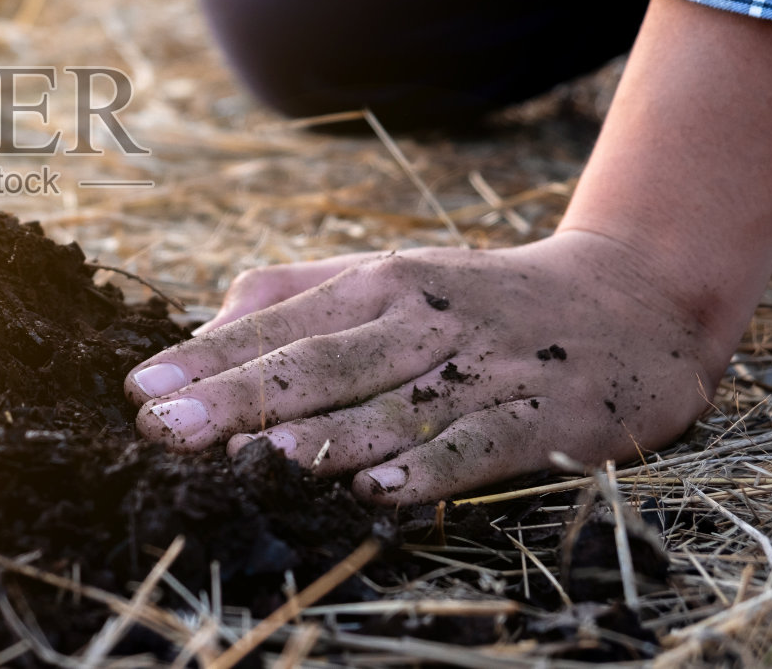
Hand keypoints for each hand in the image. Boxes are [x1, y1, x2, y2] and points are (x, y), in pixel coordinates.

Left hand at [124, 231, 738, 503]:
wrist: (630, 300)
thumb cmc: (475, 299)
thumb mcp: (383, 281)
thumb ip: (290, 299)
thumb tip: (200, 331)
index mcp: (374, 285)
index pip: (276, 326)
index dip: (206, 361)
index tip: (141, 391)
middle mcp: (420, 319)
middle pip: (318, 362)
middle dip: (237, 397)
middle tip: (165, 428)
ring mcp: (482, 365)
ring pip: (391, 402)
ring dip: (324, 432)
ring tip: (258, 456)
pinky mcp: (543, 413)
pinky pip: (479, 443)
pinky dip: (431, 466)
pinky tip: (381, 489)